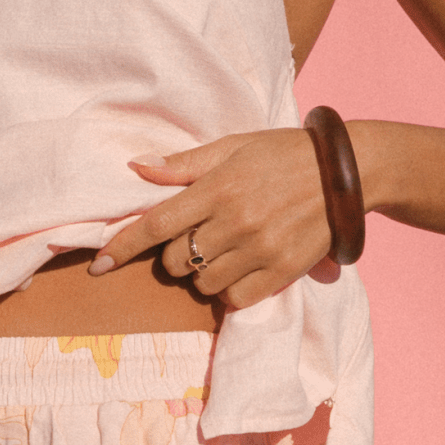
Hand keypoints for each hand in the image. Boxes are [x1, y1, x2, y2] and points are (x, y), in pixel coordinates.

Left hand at [91, 130, 340, 306]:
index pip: (157, 223)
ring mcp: (261, 248)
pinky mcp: (283, 270)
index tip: (99, 265)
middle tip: (196, 236)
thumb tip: (137, 167)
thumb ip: (184, 164)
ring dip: (202, 272)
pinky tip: (241, 268)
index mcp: (218, 187)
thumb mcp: (234, 147)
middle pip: (175, 260)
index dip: (123, 246)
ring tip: (224, 250)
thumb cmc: (283, 154)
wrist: (346, 172)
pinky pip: (235, 298)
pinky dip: (229, 289)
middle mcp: (236, 220)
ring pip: (202, 283)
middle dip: (173, 254)